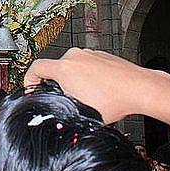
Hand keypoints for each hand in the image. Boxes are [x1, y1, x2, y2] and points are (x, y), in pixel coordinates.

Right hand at [23, 48, 156, 122]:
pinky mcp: (102, 56)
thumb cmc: (115, 99)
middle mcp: (75, 57)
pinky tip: (100, 90)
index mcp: (65, 68)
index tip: (31, 86)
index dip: (30, 79)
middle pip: (56, 68)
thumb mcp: (81, 111)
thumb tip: (56, 116)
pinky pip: (88, 65)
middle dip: (58, 84)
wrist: (139, 88)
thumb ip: (64, 109)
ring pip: (73, 67)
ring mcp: (90, 54)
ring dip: (75, 79)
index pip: (36, 68)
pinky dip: (89, 76)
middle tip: (66, 98)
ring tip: (88, 95)